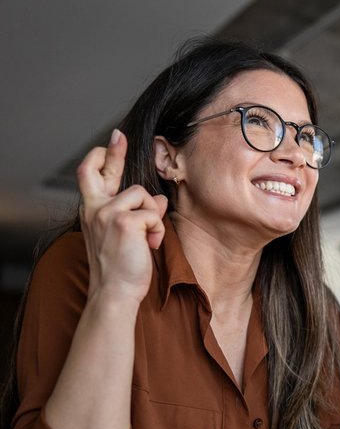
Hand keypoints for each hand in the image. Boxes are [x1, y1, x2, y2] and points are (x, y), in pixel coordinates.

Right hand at [76, 129, 168, 304]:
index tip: (113, 140)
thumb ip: (138, 215)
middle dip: (113, 150)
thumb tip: (160, 200)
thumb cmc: (121, 268)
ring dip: (154, 217)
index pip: (91, 176)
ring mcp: (107, 213)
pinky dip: (158, 230)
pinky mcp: (125, 221)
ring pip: (144, 196)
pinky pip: (154, 214)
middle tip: (119, 136)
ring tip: (147, 240)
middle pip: (100, 170)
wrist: (115, 292)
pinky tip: (150, 246)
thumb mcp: (128, 237)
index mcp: (92, 211)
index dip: (102, 157)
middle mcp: (95, 209)